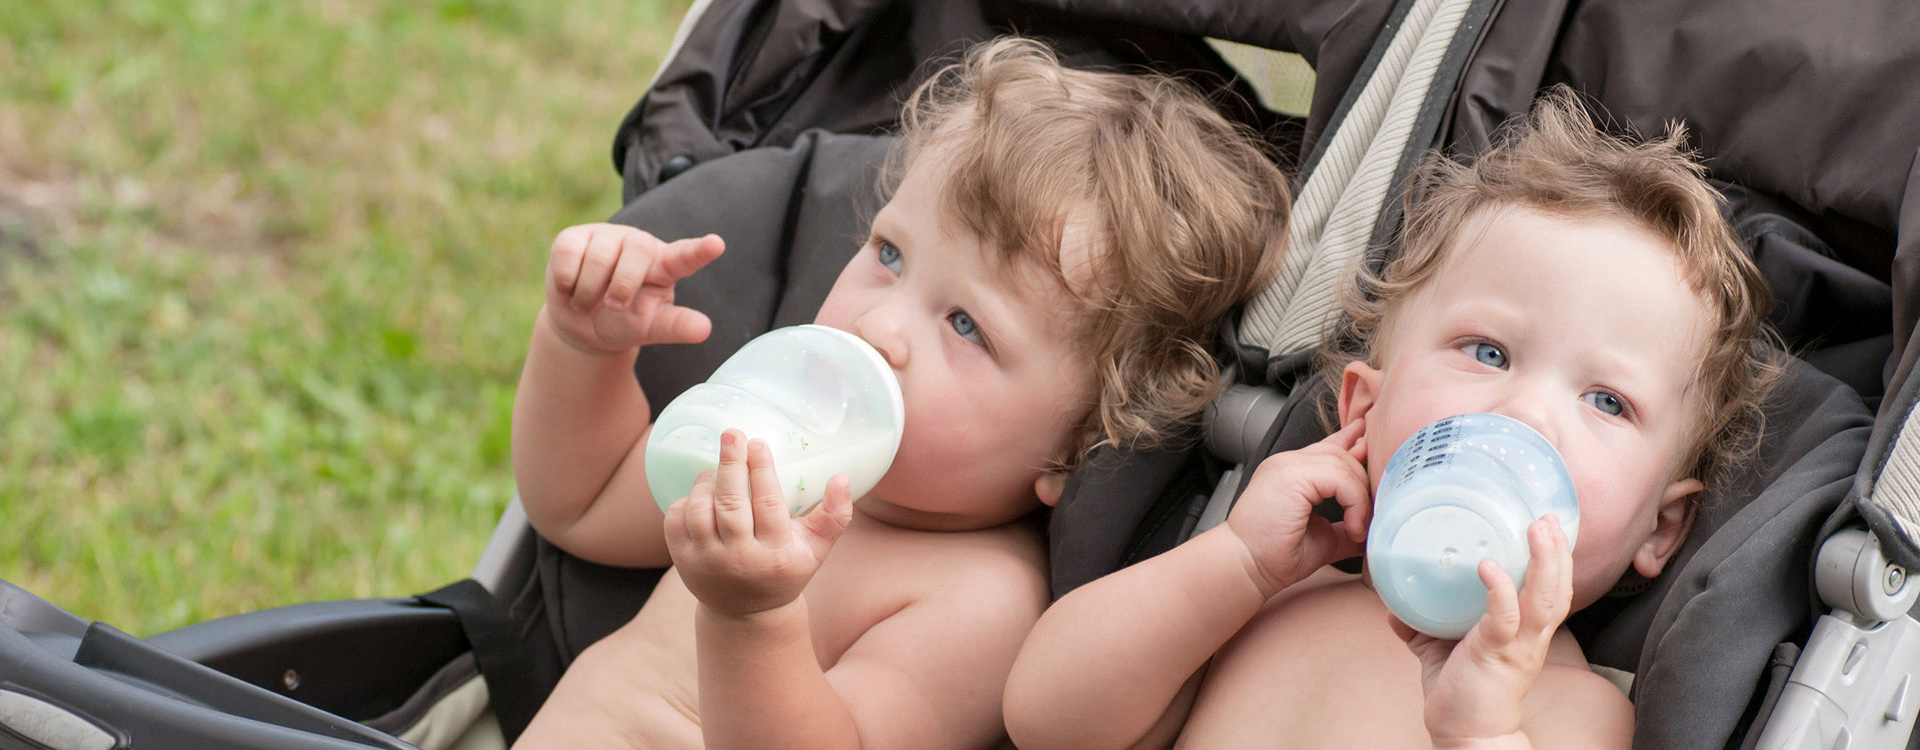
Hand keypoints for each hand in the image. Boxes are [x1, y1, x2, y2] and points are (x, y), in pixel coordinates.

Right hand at [542, 223, 724, 354]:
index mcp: (664, 266)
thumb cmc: (622, 322)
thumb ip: (676, 325)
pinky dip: (567, 281)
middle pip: (636, 253)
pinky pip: (570, 255)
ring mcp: (606, 237)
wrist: (579, 323)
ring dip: (590, 292)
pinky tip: (570, 288)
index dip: (699, 251)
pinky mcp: (574, 236)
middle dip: (622, 286)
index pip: (684, 257)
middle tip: (613, 306)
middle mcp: (638, 244)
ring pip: (598, 257)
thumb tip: (705, 329)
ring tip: (588, 302)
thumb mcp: (650, 327)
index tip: (716, 244)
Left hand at [664, 430, 855, 618]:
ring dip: (706, 481)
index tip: (758, 443)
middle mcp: (738, 560)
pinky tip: (703, 493)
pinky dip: (686, 499)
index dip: (761, 471)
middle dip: (730, 464)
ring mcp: (705, 561)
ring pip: (699, 509)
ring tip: (718, 469)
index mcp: (774, 554)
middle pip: (730, 504)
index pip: (767, 506)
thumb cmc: (785, 569)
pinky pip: (676, 519)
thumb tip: (843, 477)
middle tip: (732, 434)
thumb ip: (835, 515)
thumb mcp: (816, 548)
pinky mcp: (681, 560)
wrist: (746, 613)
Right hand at [1225, 417, 1371, 597]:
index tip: (1368, 445)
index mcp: (1291, 472)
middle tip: (1375, 511)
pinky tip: (1353, 526)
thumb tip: (1375, 530)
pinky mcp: (1292, 475)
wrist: (1246, 566)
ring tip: (1359, 527)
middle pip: (1341, 453)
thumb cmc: (1275, 556)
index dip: (1351, 443)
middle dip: (1364, 480)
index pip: (1327, 447)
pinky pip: (1339, 477)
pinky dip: (1354, 502)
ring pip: (1343, 463)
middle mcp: (1288, 462)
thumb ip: (1346, 525)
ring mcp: (1287, 465)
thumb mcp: (1323, 536)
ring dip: (1360, 497)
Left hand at [1391, 515, 1572, 748]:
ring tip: (1538, 529)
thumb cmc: (1460, 693)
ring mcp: (1517, 647)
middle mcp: (1529, 637)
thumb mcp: (1439, 651)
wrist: (1466, 736)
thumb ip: (1422, 627)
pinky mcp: (1497, 657)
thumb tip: (1393, 607)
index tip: (1549, 525)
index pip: (1550, 589)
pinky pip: (1505, 620)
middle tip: (1550, 517)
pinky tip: (1489, 568)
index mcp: (1523, 632)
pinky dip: (1502, 592)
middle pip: (1557, 588)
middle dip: (1557, 551)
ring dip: (1545, 562)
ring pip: (1544, 599)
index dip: (1554, 559)